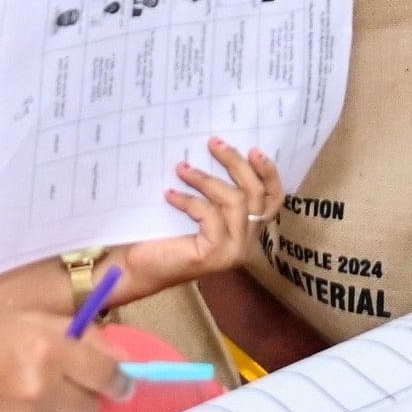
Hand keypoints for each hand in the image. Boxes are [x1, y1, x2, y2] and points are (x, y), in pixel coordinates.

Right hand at [0, 316, 130, 411]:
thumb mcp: (23, 323)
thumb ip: (75, 337)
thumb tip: (120, 359)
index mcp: (50, 347)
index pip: (108, 372)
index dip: (118, 380)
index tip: (119, 384)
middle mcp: (45, 387)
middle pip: (92, 406)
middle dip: (83, 398)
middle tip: (60, 388)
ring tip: (25, 401)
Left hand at [112, 140, 284, 298]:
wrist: (138, 267)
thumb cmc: (165, 235)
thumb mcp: (199, 207)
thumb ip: (216, 190)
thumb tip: (218, 148)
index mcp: (247, 230)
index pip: (273, 200)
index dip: (268, 173)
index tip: (253, 149)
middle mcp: (247, 243)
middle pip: (256, 195)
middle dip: (236, 164)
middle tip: (213, 143)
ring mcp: (234, 251)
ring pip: (235, 201)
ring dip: (206, 179)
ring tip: (182, 168)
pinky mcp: (216, 254)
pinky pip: (210, 214)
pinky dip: (189, 200)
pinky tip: (170, 195)